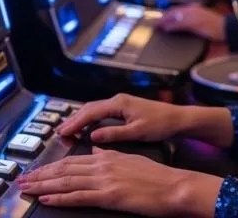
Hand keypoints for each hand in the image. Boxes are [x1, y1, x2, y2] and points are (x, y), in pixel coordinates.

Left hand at [16, 148, 221, 217]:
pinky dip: (60, 198)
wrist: (174, 186)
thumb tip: (94, 150)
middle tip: (20, 180)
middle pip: (64, 170)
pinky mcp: (109, 196)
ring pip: (66, 182)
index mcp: (107, 157)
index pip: (71, 161)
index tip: (35, 171)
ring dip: (43, 186)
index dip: (50, 166)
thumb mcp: (131, 158)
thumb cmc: (157, 176)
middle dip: (40, 175)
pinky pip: (79, 197)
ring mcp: (105, 181)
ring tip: (26, 189)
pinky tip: (47, 199)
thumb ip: (110, 154)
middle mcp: (102, 166)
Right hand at [57, 94, 184, 143]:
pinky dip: (90, 119)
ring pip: (94, 109)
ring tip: (68, 131)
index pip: (91, 113)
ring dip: (80, 119)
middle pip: (89, 108)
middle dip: (73, 120)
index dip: (75, 123)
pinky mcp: (124, 108)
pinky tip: (86, 128)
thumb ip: (114, 134)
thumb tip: (93, 137)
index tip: (62, 132)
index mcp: (119, 103)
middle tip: (59, 133)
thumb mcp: (137, 132)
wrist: (178, 118)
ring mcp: (121, 103)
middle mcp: (118, 100)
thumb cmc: (161, 124)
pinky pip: (101, 112)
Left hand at [158, 5, 226, 41]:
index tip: (162, 17)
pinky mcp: (193, 23)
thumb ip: (193, 20)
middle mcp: (192, 9)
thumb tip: (184, 24)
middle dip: (163, 17)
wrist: (226, 27)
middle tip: (155, 22)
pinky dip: (171, 26)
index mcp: (195, 7)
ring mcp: (192, 16)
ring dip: (164, 21)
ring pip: (174, 17)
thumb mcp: (203, 20)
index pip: (178, 9)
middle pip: (173, 12)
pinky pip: (179, 24)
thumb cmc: (217, 24)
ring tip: (157, 26)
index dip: (168, 14)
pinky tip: (166, 29)